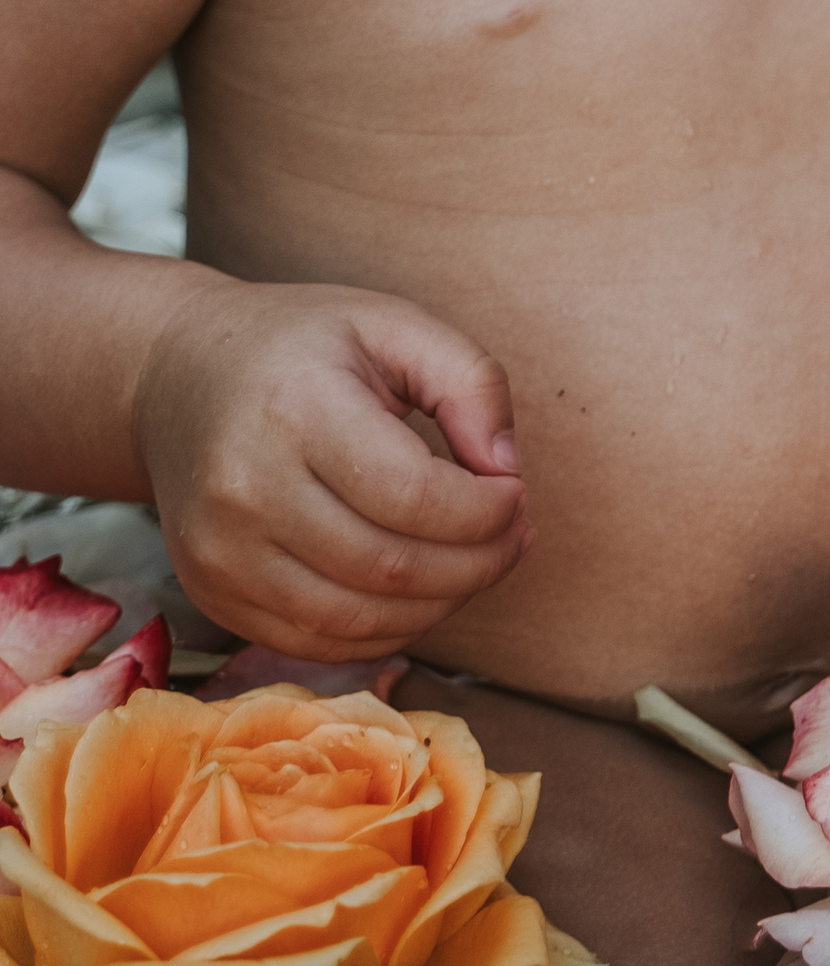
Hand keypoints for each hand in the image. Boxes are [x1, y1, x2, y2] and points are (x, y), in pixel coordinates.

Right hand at [130, 281, 530, 657]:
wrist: (177, 376)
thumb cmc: (302, 345)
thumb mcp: (393, 323)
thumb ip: (470, 381)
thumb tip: (508, 467)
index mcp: (296, 409)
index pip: (414, 496)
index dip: (487, 511)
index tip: (516, 492)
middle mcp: (246, 489)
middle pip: (391, 568)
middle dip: (479, 564)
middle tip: (514, 535)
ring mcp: (221, 553)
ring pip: (359, 621)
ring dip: (441, 605)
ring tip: (478, 562)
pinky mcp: (212, 594)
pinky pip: (318, 642)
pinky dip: (386, 631)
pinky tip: (421, 590)